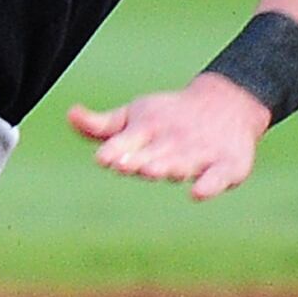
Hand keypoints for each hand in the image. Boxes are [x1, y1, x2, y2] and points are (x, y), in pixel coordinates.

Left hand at [66, 71, 270, 200]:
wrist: (227, 103)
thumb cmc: (168, 115)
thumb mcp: (133, 116)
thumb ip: (101, 126)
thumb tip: (69, 115)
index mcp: (147, 128)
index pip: (128, 140)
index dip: (116, 150)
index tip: (103, 159)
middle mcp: (174, 140)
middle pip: (154, 155)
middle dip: (140, 161)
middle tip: (124, 166)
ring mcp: (201, 153)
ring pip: (183, 163)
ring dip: (168, 167)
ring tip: (154, 171)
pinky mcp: (228, 165)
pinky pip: (219, 177)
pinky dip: (210, 185)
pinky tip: (198, 193)